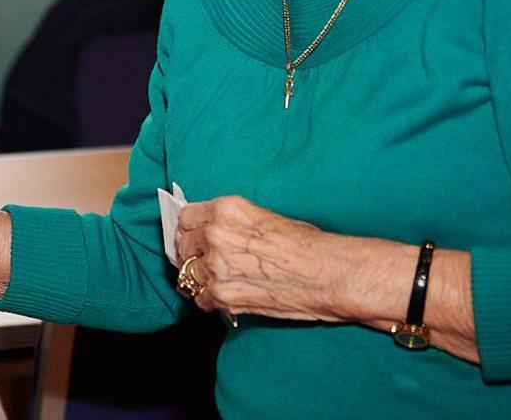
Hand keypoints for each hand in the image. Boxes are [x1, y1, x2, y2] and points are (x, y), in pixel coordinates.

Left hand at [173, 195, 346, 322]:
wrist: (327, 274)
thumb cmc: (306, 245)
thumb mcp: (263, 217)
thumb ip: (232, 224)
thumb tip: (211, 232)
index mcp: (227, 209)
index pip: (186, 218)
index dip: (189, 230)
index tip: (193, 237)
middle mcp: (216, 235)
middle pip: (182, 246)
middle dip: (190, 254)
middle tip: (202, 262)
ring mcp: (216, 266)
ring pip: (187, 275)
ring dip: (199, 279)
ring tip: (217, 281)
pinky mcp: (223, 295)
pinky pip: (200, 299)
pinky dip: (209, 300)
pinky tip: (224, 296)